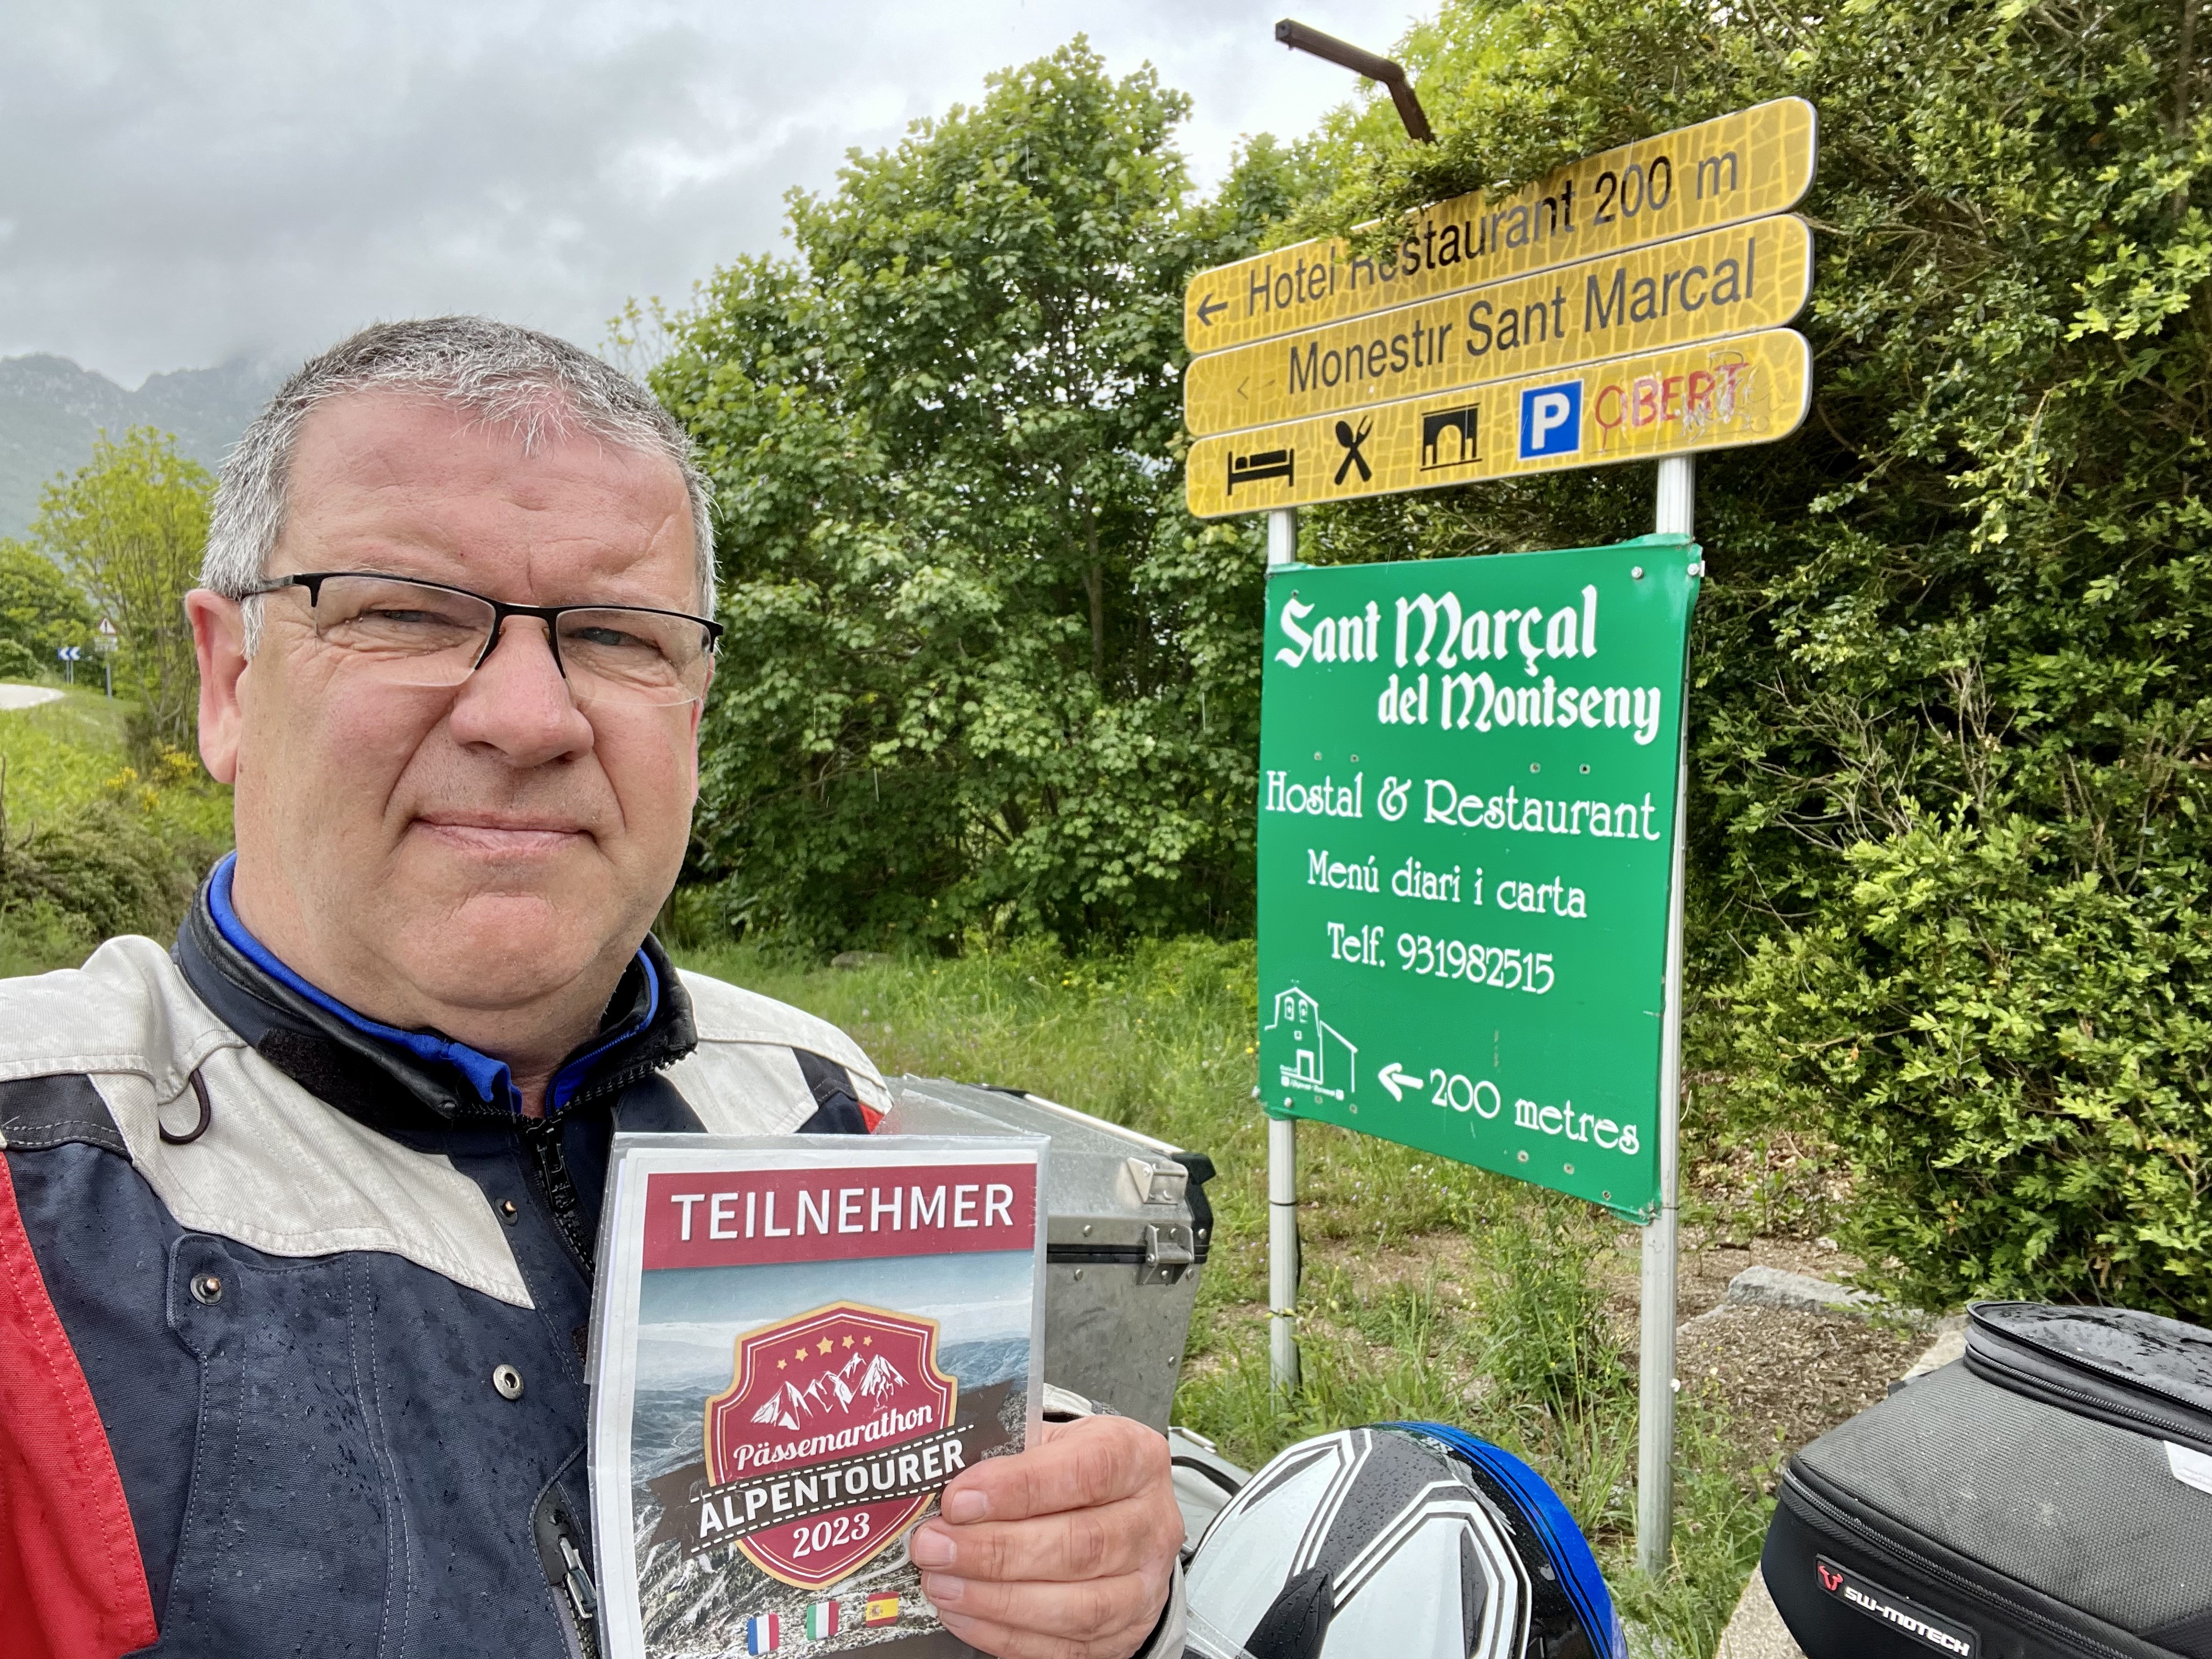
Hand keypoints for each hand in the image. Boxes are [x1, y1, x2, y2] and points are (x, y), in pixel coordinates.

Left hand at [907, 1413, 1180, 1658]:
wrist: (1115, 1515)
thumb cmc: (1075, 1472)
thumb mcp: (1051, 1442)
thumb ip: (1008, 1457)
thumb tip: (943, 1482)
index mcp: (1135, 1458)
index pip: (1086, 1471)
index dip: (1019, 1487)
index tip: (960, 1499)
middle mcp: (1151, 1523)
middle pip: (1079, 1545)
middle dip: (994, 1550)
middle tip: (935, 1546)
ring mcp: (1144, 1585)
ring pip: (1076, 1606)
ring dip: (996, 1600)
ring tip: (942, 1584)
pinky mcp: (1123, 1633)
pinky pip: (1064, 1647)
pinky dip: (1006, 1635)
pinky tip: (964, 1614)